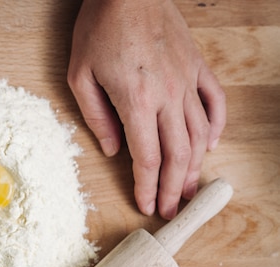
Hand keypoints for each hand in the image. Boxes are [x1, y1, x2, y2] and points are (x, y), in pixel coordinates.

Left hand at [67, 0, 225, 218]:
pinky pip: (215, 102)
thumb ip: (97, 117)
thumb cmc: (99, 28)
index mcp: (135, 100)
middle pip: (176, 154)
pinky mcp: (197, 66)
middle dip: (172, 188)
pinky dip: (215, 128)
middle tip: (170, 210)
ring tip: (188, 189)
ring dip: (194, 167)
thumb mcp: (80, 75)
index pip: (146, 157)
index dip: (146, 186)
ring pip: (199, 134)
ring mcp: (187, 80)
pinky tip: (210, 146)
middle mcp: (167, 95)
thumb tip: (113, 149)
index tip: (146, 205)